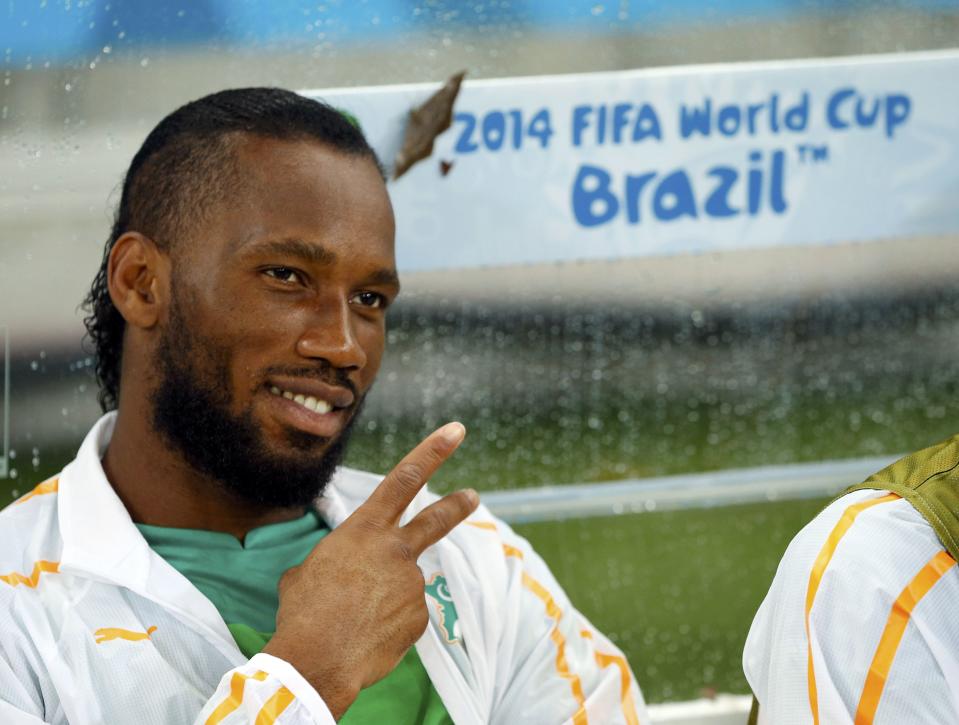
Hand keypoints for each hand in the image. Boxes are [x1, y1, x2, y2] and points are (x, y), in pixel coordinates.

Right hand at [262, 422, 476, 718]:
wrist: (317, 658)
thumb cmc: (303, 611)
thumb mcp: (306, 572)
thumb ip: (333, 562)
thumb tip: (338, 575)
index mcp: (364, 530)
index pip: (404, 478)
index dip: (433, 451)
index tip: (455, 431)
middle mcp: (396, 550)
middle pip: (435, 519)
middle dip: (457, 505)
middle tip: (473, 496)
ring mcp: (412, 582)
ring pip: (401, 587)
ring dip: (382, 602)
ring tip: (353, 621)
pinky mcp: (421, 616)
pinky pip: (404, 617)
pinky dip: (388, 627)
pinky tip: (367, 637)